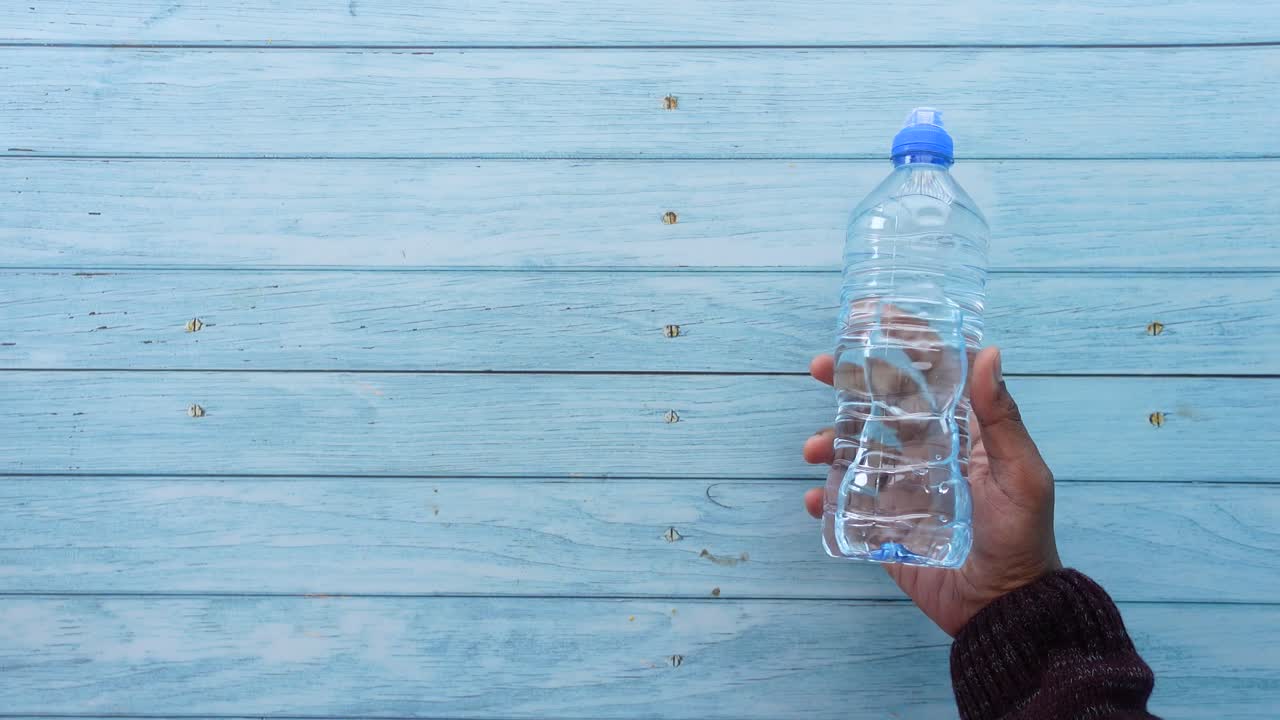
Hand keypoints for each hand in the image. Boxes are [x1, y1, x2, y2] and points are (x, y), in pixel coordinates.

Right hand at [803, 346, 1061, 636]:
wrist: (1005, 609)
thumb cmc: (1022, 540)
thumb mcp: (1022, 475)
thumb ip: (1002, 420)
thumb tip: (988, 353)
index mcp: (963, 434)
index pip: (932, 377)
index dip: (906, 342)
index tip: (873, 316)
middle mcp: (929, 453)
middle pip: (883, 405)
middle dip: (849, 382)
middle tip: (820, 368)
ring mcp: (904, 488)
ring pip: (857, 451)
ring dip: (829, 442)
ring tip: (812, 449)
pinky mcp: (886, 525)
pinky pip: (847, 505)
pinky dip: (826, 499)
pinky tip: (815, 499)